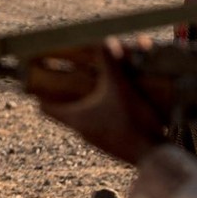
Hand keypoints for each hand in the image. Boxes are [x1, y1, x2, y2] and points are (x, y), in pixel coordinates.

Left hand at [25, 38, 167, 164]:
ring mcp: (98, 139)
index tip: (39, 81)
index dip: (41, 94)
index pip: (46, 108)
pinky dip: (106, 111)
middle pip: (65, 109)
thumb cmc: (134, 123)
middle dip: (69, 92)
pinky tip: (121, 101)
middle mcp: (83, 131)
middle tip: (72, 76)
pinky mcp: (114, 143)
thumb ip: (111, 64)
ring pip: (86, 116)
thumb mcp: (121, 88)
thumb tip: (106, 40)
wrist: (157, 157)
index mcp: (76, 118)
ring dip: (90, 101)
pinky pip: (103, 123)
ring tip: (98, 85)